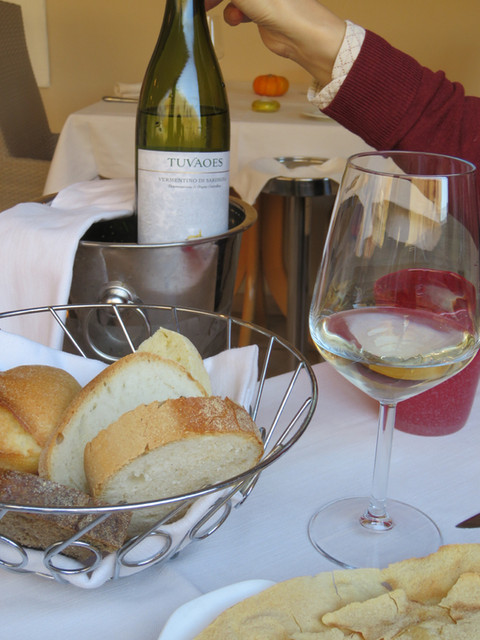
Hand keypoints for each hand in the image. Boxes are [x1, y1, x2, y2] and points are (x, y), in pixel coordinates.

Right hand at [204, 0, 345, 85]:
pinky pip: (238, 8)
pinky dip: (233, 13)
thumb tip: (214, 2)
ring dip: (221, 3)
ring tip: (209, 9)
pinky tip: (236, 20)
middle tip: (198, 4)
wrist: (305, 38)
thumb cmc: (282, 8)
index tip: (194, 1)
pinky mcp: (261, 11)